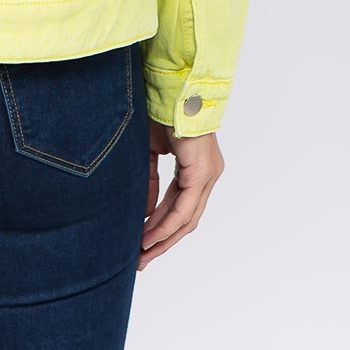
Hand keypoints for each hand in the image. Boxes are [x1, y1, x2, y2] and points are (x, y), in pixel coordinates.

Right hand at [138, 117, 223, 269]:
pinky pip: (184, 208)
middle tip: (142, 260)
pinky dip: (167, 225)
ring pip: (187, 218)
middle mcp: (208, 175)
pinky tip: (150, 237)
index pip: (181, 208)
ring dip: (163, 238)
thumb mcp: (151, 152)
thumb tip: (147, 212)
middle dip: (163, 242)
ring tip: (142, 254)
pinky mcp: (201, 172)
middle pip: (187, 220)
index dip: (162, 228)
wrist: (171, 90)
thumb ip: (151, 182)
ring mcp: (208, 175)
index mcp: (198, 169)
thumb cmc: (161, 112)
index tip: (143, 244)